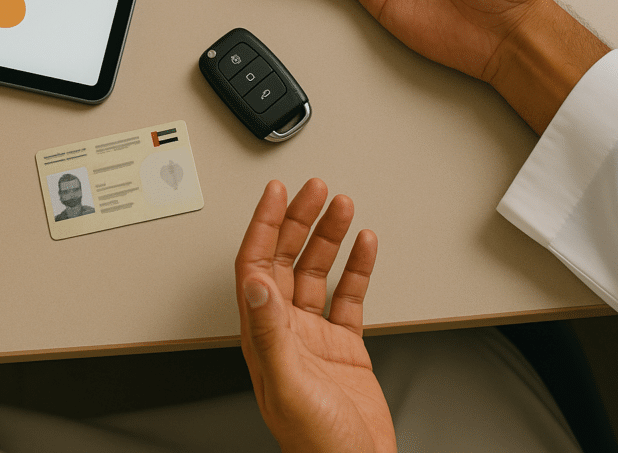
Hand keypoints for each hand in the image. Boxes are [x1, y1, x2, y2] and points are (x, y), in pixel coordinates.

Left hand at [236, 179, 394, 452]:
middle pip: (287, 259)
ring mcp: (315, 336)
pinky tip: (364, 246)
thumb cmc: (317, 443)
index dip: (264, 225)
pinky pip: (349, 296)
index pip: (255, 264)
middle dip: (299, 221)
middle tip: (314, 190)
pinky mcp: (345, 346)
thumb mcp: (289, 383)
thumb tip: (253, 284)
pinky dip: (357, 268)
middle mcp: (286, 329)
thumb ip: (270, 332)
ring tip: (342, 206)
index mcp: (263, 334)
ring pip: (318, 272)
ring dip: (328, 237)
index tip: (275, 194)